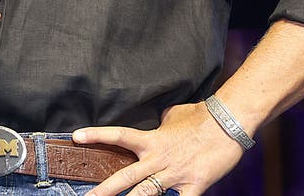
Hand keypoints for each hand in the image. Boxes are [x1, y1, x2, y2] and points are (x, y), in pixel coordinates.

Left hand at [72, 102, 245, 195]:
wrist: (227, 122)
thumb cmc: (201, 116)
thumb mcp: (173, 115)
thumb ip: (160, 124)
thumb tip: (157, 123)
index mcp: (152, 140)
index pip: (118, 136)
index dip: (96, 136)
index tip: (75, 137)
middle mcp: (159, 159)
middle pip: (126, 176)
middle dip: (105, 190)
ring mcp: (175, 174)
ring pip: (146, 194)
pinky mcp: (193, 186)